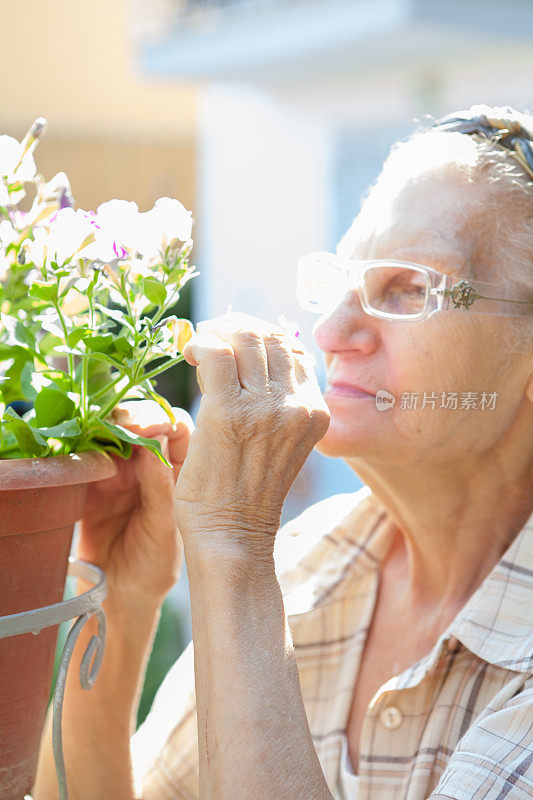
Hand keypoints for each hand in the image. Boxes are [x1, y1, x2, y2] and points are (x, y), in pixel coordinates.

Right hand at [75, 400, 193, 613]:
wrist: (120, 596)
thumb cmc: (156, 565)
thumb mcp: (165, 529)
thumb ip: (161, 488)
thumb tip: (155, 443)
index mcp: (182, 470)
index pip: (179, 429)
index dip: (163, 421)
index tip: (147, 428)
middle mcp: (153, 463)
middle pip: (145, 422)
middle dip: (133, 417)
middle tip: (121, 425)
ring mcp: (122, 470)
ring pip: (114, 431)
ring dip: (105, 426)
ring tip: (99, 433)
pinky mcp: (93, 481)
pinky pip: (87, 454)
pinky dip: (83, 445)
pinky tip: (82, 448)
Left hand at [175, 312, 329, 560]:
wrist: (232, 538)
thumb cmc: (246, 494)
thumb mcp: (279, 443)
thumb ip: (274, 402)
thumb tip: (248, 355)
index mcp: (314, 410)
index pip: (291, 348)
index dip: (259, 334)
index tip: (232, 338)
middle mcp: (297, 404)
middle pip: (270, 335)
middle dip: (236, 326)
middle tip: (211, 334)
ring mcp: (267, 407)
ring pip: (244, 338)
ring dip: (216, 331)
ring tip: (199, 346)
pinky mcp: (230, 412)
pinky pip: (216, 353)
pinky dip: (200, 343)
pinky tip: (190, 355)